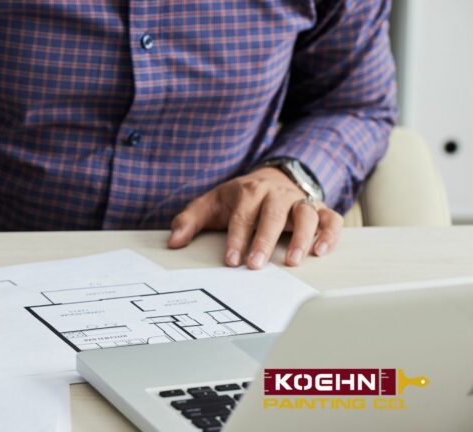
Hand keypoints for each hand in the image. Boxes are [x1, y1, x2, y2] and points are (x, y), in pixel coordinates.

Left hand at [167, 167, 343, 268]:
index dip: (236, 238)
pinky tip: (321, 251)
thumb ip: (189, 221)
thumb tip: (173, 241)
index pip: (242, 215)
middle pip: (272, 215)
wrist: (269, 177)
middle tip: (256, 265)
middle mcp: (276, 194)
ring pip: (306, 214)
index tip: (231, 260)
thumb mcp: (210, 204)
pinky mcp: (319, 208)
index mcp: (248, 191)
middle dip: (264, 241)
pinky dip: (329, 233)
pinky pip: (331, 218)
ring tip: (293, 261)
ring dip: (302, 237)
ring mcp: (299, 201)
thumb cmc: (237, 199)